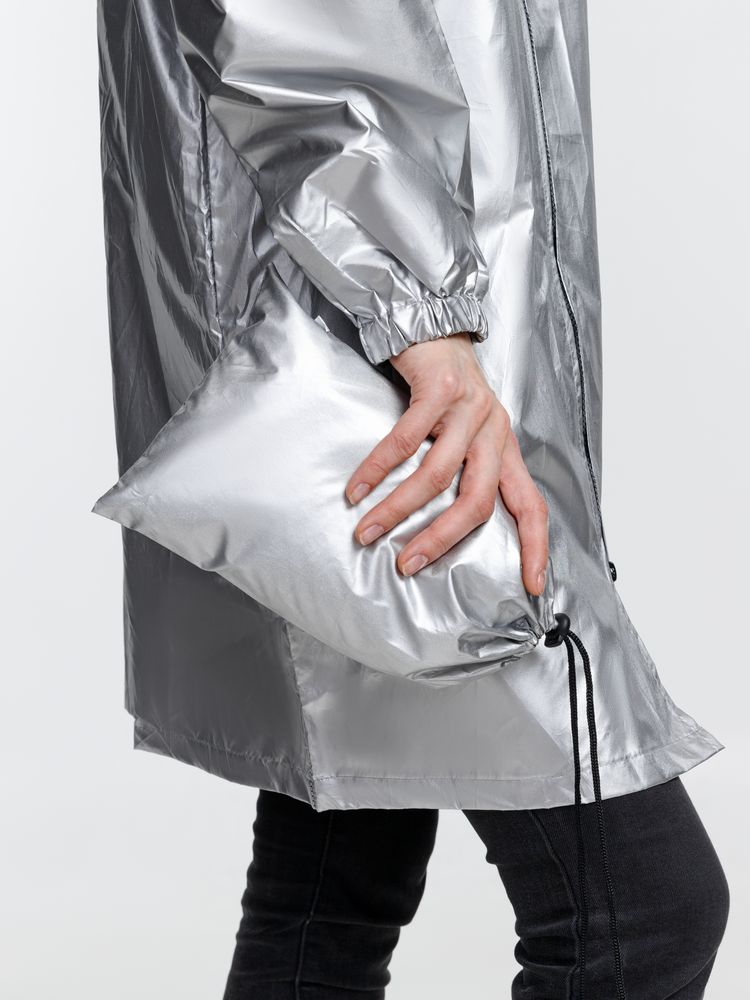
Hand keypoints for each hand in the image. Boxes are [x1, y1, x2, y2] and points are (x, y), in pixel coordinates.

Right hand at [345, 333, 548, 594]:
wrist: (429, 321)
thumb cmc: (442, 383)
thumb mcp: (463, 428)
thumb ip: (462, 468)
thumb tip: (438, 523)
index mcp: (504, 447)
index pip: (532, 504)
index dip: (536, 546)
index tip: (532, 585)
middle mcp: (494, 429)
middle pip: (477, 500)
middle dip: (441, 539)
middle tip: (408, 564)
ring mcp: (469, 408)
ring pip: (436, 475)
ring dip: (398, 509)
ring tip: (368, 531)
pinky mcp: (440, 388)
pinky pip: (405, 441)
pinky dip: (377, 469)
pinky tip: (358, 489)